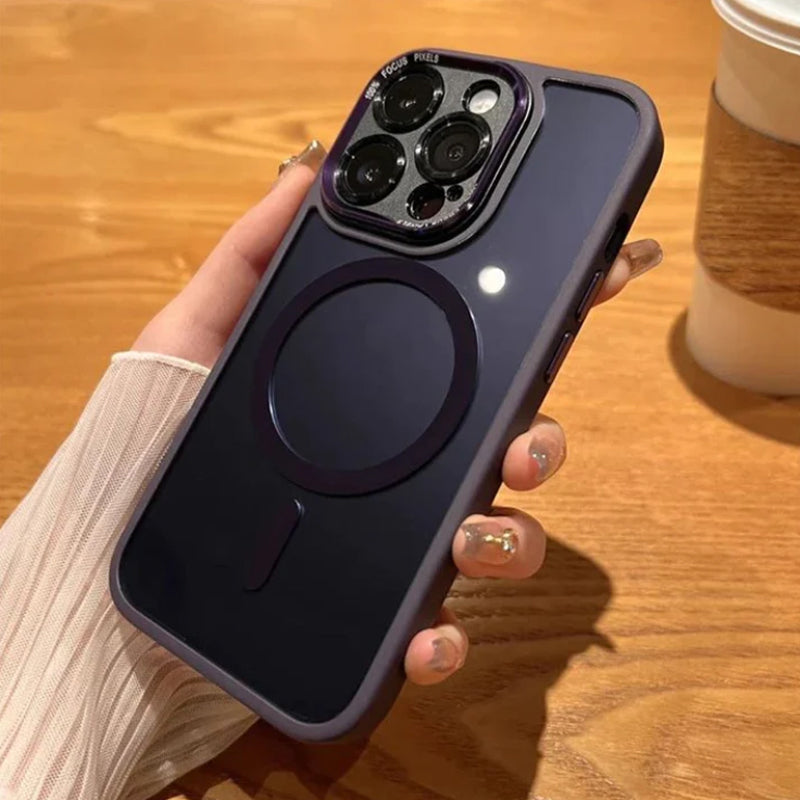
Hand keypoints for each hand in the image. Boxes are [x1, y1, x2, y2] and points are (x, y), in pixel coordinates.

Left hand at [134, 141, 661, 685]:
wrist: (111, 566)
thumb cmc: (151, 440)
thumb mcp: (195, 334)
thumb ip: (251, 257)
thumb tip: (311, 171)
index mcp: (381, 399)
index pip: (480, 353)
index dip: (550, 316)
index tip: (604, 274)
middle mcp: (404, 468)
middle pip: (511, 448)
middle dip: (543, 442)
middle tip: (522, 442)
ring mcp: (397, 543)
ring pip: (498, 539)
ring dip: (510, 539)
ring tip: (469, 535)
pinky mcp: (373, 615)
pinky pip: (438, 631)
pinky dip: (447, 637)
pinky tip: (426, 633)